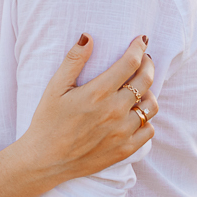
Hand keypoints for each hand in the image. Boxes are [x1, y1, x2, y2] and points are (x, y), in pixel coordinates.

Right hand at [23, 34, 156, 180]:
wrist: (45, 160)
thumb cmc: (47, 121)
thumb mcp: (54, 87)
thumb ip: (73, 60)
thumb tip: (88, 37)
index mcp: (98, 93)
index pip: (130, 63)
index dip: (139, 48)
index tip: (142, 41)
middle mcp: (114, 111)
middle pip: (146, 81)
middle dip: (148, 65)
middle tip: (144, 61)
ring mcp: (122, 132)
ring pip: (151, 106)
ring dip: (149, 93)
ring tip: (140, 89)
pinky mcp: (125, 149)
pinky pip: (149, 130)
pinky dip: (147, 119)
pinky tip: (135, 114)